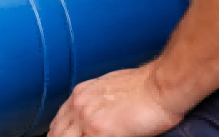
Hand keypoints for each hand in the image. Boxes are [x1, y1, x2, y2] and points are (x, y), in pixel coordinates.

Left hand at [48, 64, 182, 136]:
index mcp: (81, 94)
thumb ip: (98, 103)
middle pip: (57, 132)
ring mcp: (86, 119)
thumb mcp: (111, 88)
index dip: (59, 133)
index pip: (59, 120)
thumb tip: (99, 116)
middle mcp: (79, 104)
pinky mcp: (98, 131)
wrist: (161, 86)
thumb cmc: (145, 86)